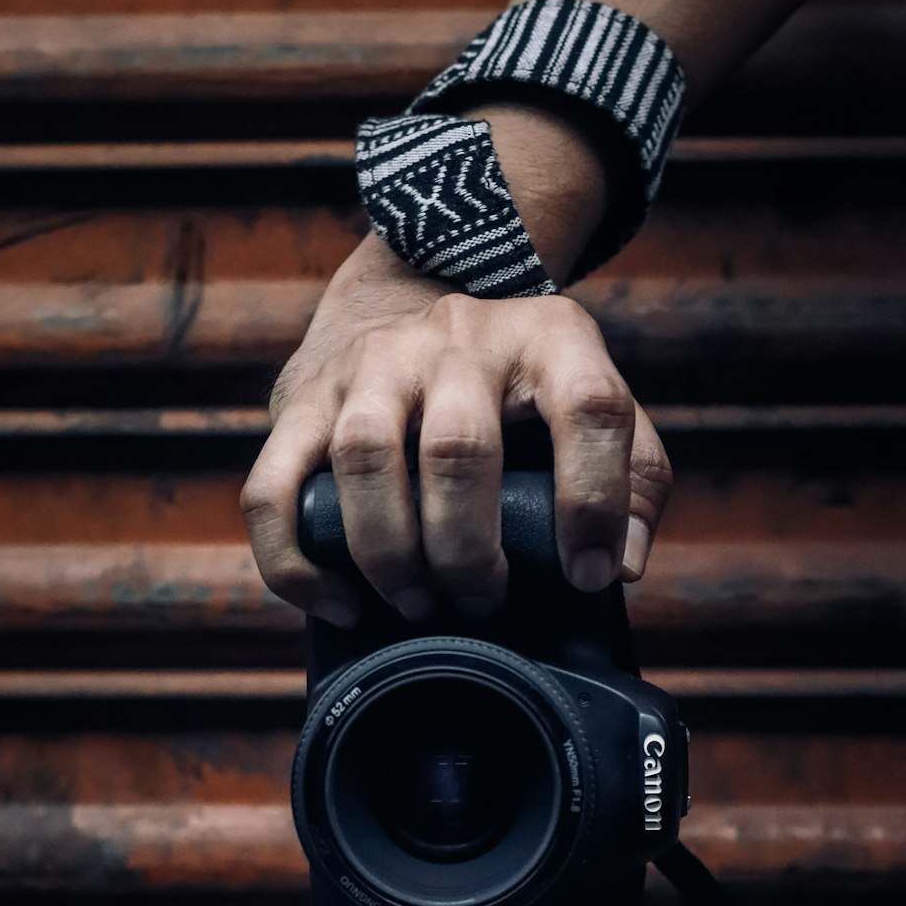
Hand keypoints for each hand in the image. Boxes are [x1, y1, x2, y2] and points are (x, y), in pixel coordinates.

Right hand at [241, 233, 671, 626]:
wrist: (408, 300)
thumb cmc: (518, 389)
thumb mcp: (591, 400)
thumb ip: (632, 476)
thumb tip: (617, 567)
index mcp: (547, 336)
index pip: (588, 407)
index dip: (595, 500)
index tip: (592, 575)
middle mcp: (454, 338)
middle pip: (459, 449)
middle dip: (470, 549)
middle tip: (483, 599)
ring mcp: (368, 365)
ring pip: (364, 458)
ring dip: (389, 552)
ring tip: (417, 605)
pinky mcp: (300, 402)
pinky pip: (273, 488)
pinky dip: (295, 560)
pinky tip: (336, 603)